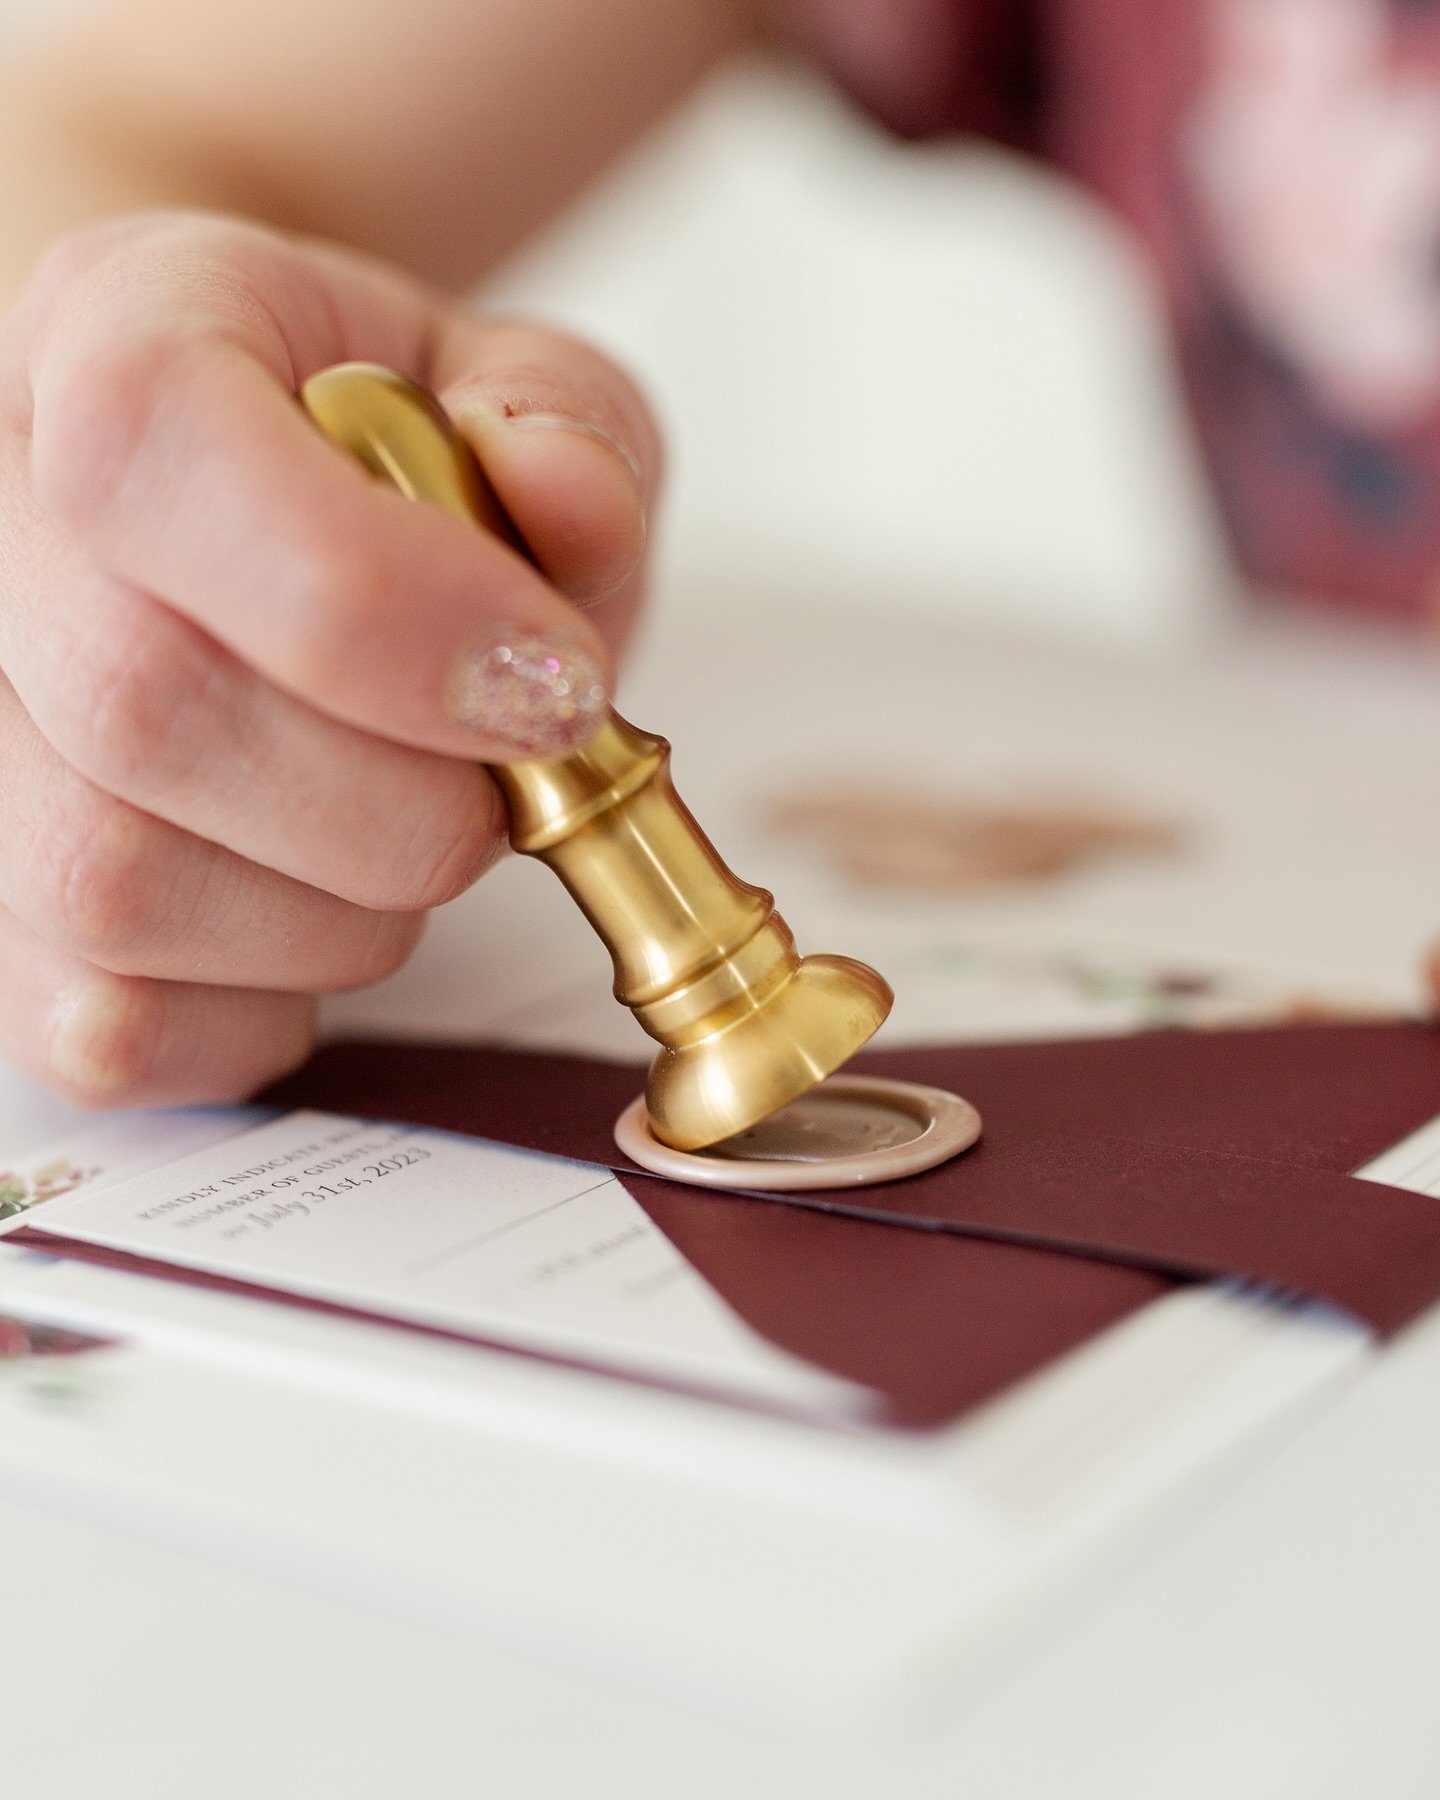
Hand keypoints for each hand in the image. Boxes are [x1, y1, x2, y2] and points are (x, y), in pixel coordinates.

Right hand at [0, 211, 657, 1105]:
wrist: (256, 510)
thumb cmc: (382, 458)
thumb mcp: (509, 390)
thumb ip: (562, 422)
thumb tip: (564, 494)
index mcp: (108, 335)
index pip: (156, 451)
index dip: (380, 604)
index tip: (551, 687)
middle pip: (139, 705)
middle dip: (400, 797)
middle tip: (500, 779)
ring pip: (106, 885)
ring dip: (342, 913)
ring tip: (405, 830)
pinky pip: (106, 1026)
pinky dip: (267, 1007)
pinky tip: (319, 909)